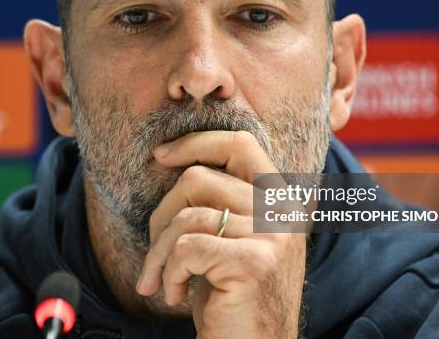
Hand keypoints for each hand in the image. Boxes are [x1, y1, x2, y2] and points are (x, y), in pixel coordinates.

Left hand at [135, 131, 305, 338]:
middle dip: (162, 213)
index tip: (161, 155)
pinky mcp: (254, 262)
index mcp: (279, 200)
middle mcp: (283, 211)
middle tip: (156, 249)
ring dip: (159, 253)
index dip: (196, 142)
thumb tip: (172, 158)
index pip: (240, 144)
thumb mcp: (231, 239)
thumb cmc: (232, 297)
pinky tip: (173, 295)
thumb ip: (221, 200)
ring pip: (187, 216)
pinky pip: (187, 247)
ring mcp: (272, 235)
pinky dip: (168, 271)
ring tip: (161, 281)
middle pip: (199, 178)